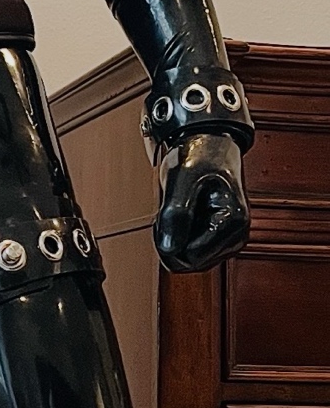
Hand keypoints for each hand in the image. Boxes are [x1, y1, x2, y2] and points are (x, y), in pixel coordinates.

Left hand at [154, 131, 249, 273]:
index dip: (169, 238)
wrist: (209, 143)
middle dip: (173, 241)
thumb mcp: (181, 180)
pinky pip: (193, 253)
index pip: (190, 258)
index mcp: (234, 221)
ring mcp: (231, 240)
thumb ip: (175, 215)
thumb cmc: (197, 156)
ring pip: (190, 260)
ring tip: (181, 209)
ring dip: (177, 238)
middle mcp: (238, 236)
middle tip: (171, 208)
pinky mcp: (222, 240)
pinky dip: (183, 237)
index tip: (168, 209)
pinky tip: (186, 215)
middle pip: (190, 263)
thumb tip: (168, 250)